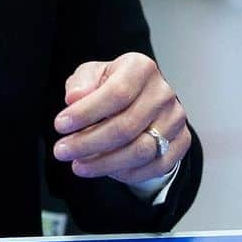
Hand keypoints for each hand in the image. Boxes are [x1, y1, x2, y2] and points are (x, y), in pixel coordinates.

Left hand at [51, 53, 188, 185]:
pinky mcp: (182, 142)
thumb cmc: (111, 85)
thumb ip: (81, 83)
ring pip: (141, 151)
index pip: (115, 94)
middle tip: (62, 151)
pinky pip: (156, 166)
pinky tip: (105, 170)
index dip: (85, 113)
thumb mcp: (92, 75)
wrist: (141, 97)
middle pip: (126, 126)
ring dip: (104, 163)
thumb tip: (74, 97)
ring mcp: (176, 118)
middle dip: (88, 143)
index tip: (59, 125)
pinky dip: (127, 173)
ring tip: (78, 166)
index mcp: (140, 68)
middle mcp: (163, 92)